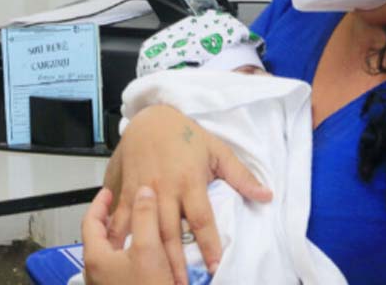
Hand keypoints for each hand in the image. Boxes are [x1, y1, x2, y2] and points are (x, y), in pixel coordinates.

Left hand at [82, 186, 172, 284]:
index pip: (90, 221)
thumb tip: (144, 192)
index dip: (100, 203)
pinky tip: (143, 257)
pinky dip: (127, 255)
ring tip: (133, 229)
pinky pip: (118, 268)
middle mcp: (95, 273)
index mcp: (95, 258)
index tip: (107, 192)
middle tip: (119, 207)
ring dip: (120, 238)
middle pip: (98, 238)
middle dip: (110, 220)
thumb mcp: (149, 249)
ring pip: (109, 254)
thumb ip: (145, 217)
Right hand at [104, 104, 271, 284]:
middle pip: (171, 231)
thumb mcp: (217, 150)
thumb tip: (266, 196)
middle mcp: (165, 188)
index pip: (201, 219)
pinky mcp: (127, 190)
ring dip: (150, 254)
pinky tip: (118, 252)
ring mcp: (143, 191)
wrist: (150, 118)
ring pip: (145, 228)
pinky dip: (118, 234)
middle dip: (176, 261)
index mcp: (190, 181)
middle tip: (181, 284)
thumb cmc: (185, 134)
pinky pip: (122, 216)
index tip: (215, 266)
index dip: (209, 244)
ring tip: (154, 276)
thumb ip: (240, 175)